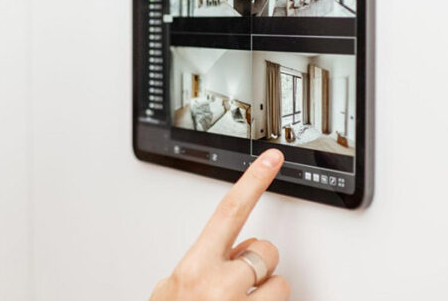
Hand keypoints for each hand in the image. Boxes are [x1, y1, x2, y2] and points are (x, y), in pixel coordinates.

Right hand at [150, 149, 288, 299]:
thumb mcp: (168, 290)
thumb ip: (198, 265)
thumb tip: (222, 252)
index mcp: (194, 269)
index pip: (229, 211)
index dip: (253, 181)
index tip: (270, 160)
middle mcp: (219, 287)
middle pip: (264, 249)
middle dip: (257, 261)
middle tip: (239, 282)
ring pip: (279, 283)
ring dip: (266, 291)